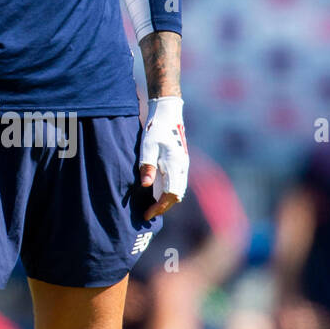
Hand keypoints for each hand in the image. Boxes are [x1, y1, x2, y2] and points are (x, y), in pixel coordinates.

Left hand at [140, 96, 188, 219]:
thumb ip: (147, 166)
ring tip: (151, 208)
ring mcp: (183, 165)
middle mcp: (182, 167)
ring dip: (166, 201)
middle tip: (148, 214)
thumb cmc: (156, 129)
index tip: (147, 214)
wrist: (168, 114)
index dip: (159, 207)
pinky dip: (168, 192)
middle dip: (163, 207)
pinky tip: (156, 195)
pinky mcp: (180, 162)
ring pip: (178, 190)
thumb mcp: (147, 146)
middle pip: (176, 195)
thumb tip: (147, 186)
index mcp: (175, 164)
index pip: (171, 194)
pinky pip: (176, 183)